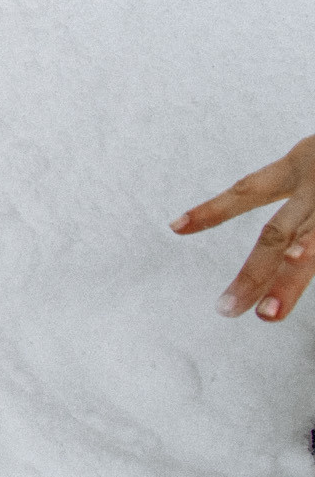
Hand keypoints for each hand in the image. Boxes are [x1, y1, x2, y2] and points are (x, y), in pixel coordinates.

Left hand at [171, 137, 314, 322]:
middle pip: (278, 232)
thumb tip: (285, 246)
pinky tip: (299, 274)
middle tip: (227, 310)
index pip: (249, 189)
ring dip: (291, 281)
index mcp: (304, 163)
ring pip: (313, 245)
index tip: (175, 227)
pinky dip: (312, 259)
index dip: (214, 209)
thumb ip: (299, 194)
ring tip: (269, 312)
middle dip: (254, 273)